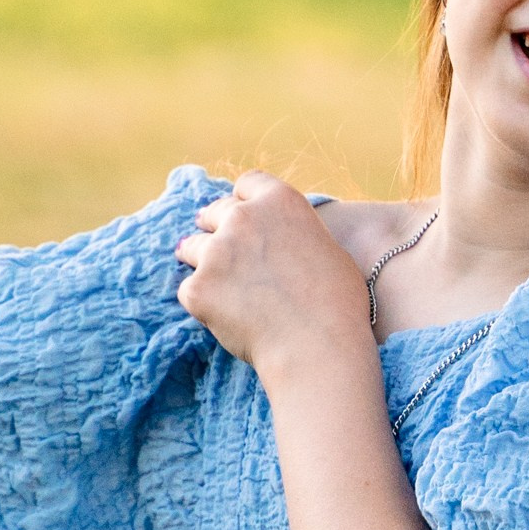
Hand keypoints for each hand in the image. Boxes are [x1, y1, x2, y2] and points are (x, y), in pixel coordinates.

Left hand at [175, 176, 363, 377]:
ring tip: (222, 288)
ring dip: (203, 263)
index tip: (243, 215)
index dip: (245, 200)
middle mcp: (243, 218)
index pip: (248, 183)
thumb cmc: (337, 304)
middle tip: (224, 252)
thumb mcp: (328, 249)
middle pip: (215, 211)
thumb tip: (282, 241)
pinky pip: (190, 290)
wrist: (318, 346)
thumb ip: (296, 234)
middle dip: (216, 227)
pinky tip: (226, 318)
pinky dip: (203, 302)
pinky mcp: (198, 287)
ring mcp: (216, 251)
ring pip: (193, 248)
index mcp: (280, 201)